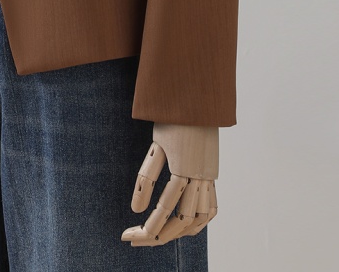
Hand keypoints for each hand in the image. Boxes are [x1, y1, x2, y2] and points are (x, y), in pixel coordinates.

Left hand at [121, 123, 218, 245]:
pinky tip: (186, 227)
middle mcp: (200, 177)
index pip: (164, 209)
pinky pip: (211, 207)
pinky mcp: (212, 173)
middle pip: (182, 220)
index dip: (146, 226)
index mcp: (184, 169)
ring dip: (180, 232)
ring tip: (158, 236)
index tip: (126, 235)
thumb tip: (135, 210)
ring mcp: (209, 177)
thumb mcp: (156, 144)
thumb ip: (147, 178)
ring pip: (200, 218)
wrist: (199, 99)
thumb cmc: (174, 118)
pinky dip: (199, 222)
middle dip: (159, 235)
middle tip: (136, 239)